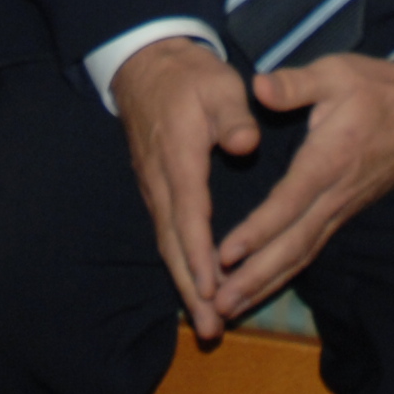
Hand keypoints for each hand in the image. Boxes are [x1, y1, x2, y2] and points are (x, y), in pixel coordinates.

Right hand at [113, 35, 263, 339]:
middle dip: (192, 288)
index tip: (211, 288)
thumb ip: (233, 116)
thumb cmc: (190, 76)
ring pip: (168, 244)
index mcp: (179, 158)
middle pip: (174, 244)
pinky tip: (197, 286)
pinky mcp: (158, 190)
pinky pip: (168, 235)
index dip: (199, 254)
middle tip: (210, 328)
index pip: (189, 214)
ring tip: (206, 322)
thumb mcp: (218, 85)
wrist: (148, 66)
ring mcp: (156, 188)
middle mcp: (161, 182)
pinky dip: (182, 265)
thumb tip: (245, 144)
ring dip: (186, 284)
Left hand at [210, 55, 393, 322]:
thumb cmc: (375, 89)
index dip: (257, 231)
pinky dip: (282, 273)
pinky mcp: (340, 213)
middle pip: (293, 244)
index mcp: (329, 159)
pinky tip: (259, 288)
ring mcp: (340, 208)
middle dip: (255, 276)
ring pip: (301, 254)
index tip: (225, 255)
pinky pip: (308, 249)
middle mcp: (334, 194)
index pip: (289, 203)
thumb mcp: (337, 73)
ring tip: (229, 308)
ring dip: (265, 283)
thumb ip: (296, 84)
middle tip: (218, 304)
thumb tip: (260, 87)